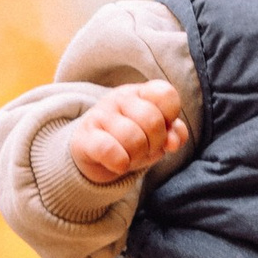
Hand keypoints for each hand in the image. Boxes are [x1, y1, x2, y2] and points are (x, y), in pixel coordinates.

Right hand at [70, 80, 191, 186]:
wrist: (94, 155)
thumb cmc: (132, 140)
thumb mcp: (156, 135)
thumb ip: (173, 133)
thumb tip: (174, 142)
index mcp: (140, 93)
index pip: (166, 94)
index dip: (170, 118)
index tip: (162, 130)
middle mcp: (120, 99)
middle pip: (153, 122)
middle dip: (155, 143)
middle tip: (145, 149)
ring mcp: (100, 116)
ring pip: (133, 139)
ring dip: (137, 156)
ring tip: (130, 156)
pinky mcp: (84, 138)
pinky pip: (108, 150)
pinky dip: (119, 162)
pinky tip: (119, 164)